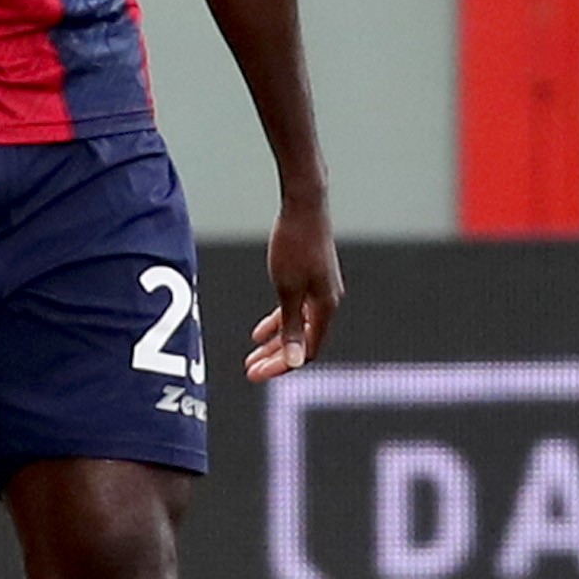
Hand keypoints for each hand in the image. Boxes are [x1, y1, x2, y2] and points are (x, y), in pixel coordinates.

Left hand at [246, 198, 341, 381]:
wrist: (304, 205)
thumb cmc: (295, 244)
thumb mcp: (288, 289)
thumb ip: (292, 326)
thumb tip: (297, 361)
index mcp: (326, 307)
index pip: (307, 350)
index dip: (281, 365)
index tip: (255, 373)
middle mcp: (328, 301)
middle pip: (302, 342)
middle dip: (275, 358)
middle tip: (250, 370)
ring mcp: (320, 289)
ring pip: (298, 326)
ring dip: (275, 343)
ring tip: (253, 355)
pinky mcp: (312, 277)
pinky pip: (296, 309)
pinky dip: (279, 322)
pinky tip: (260, 332)